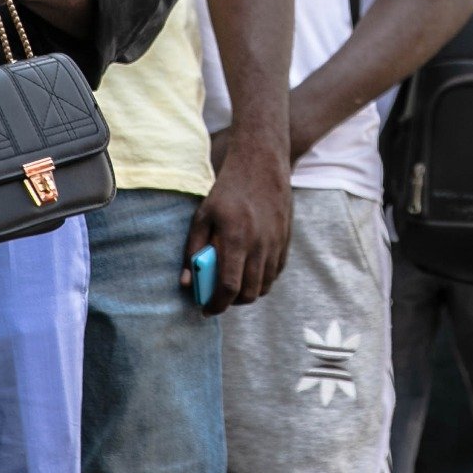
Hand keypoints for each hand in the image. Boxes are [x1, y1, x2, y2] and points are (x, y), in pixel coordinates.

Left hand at [185, 137, 289, 314]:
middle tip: (218, 297)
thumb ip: (193, 250)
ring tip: (233, 285)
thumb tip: (186, 283)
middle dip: (232, 302)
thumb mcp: (203, 215)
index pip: (229, 287)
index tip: (206, 309)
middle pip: (250, 292)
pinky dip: (263, 279)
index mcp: (236, 238)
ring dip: (248, 292)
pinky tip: (250, 271)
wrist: (261, 162)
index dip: (216, 304)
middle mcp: (260, 244)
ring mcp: (276, 243)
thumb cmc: (227, 189)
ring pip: (265, 285)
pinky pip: (276, 272)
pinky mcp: (286, 239)